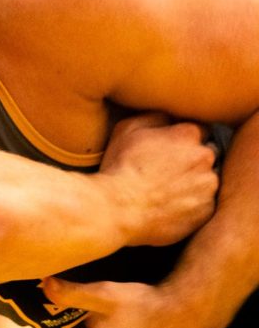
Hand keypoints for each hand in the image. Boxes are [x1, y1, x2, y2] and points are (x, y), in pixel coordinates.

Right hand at [100, 113, 217, 247]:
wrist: (119, 209)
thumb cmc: (120, 168)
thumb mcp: (128, 128)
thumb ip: (156, 116)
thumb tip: (168, 117)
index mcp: (189, 134)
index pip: (200, 130)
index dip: (183, 139)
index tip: (171, 149)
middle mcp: (205, 157)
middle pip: (206, 154)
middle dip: (191, 160)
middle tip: (167, 171)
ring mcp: (208, 186)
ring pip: (207, 180)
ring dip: (194, 182)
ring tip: (168, 190)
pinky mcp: (206, 210)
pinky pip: (205, 204)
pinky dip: (193, 204)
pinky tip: (171, 206)